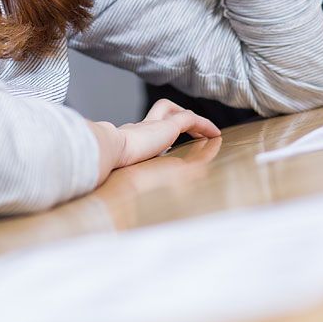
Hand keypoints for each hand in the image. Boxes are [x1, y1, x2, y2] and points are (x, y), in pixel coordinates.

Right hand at [90, 98, 220, 182]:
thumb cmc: (112, 170)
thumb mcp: (124, 177)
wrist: (107, 153)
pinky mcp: (166, 126)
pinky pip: (190, 120)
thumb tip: (134, 209)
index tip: (170, 144)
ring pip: (176, 113)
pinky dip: (204, 125)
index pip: (146, 130)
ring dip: (194, 121)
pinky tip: (215, 135)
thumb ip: (130, 185)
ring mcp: (153, 125)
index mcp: (130, 140)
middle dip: (177, 118)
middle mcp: (141, 129)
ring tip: (209, 133)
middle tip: (192, 130)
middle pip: (160, 112)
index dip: (160, 133)